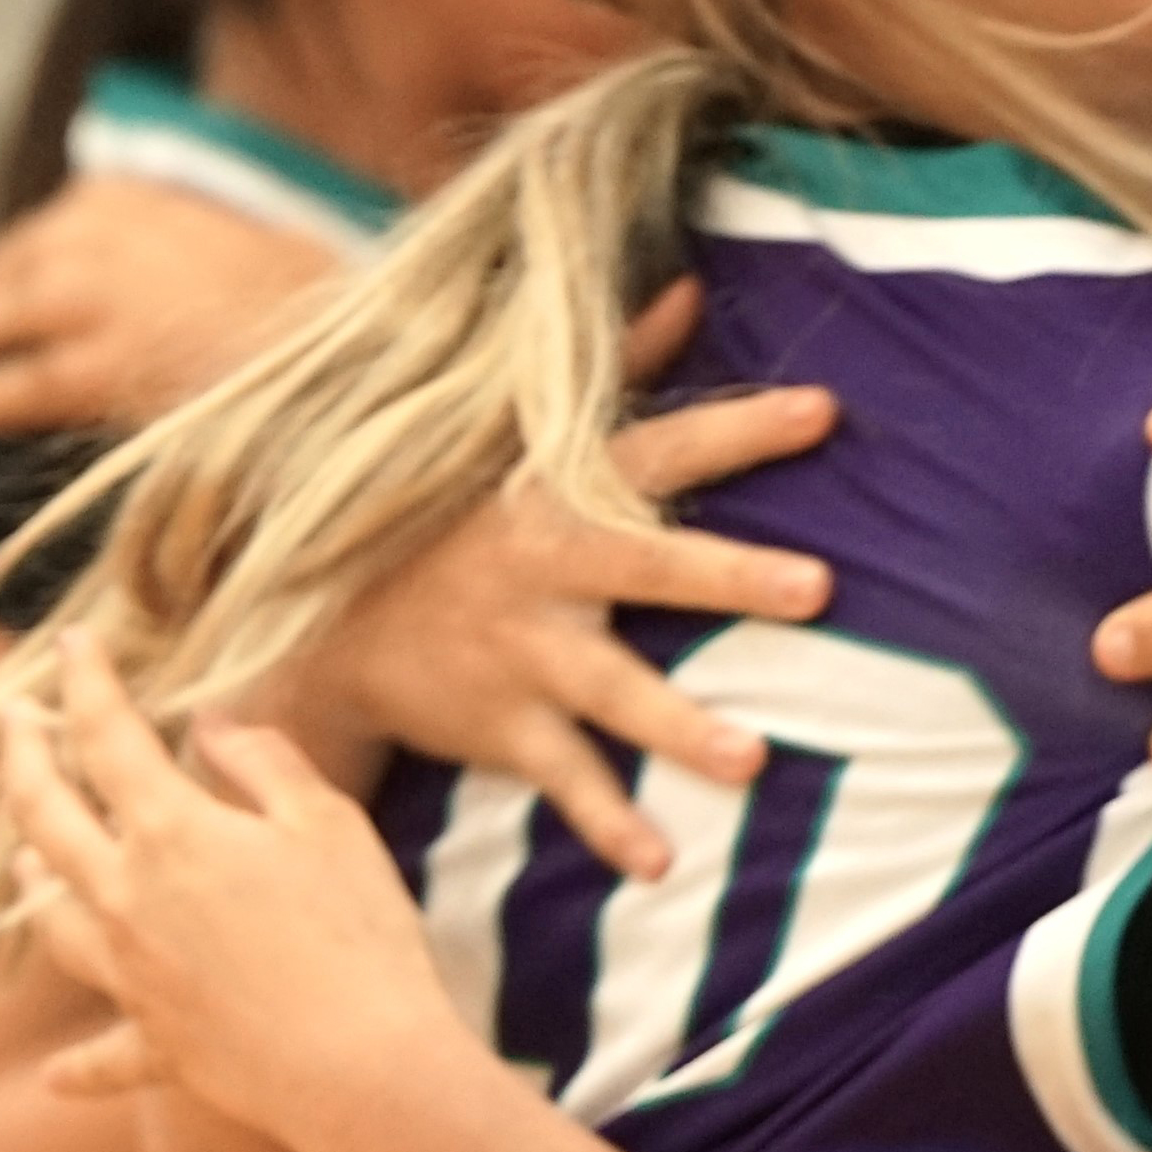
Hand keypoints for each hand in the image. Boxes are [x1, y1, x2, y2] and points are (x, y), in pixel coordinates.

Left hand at [0, 175, 345, 437]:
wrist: (344, 358)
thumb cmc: (328, 311)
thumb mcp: (277, 244)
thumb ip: (218, 238)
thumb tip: (212, 258)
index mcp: (155, 195)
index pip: (72, 215)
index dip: (35, 248)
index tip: (16, 269)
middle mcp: (113, 233)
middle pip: (26, 259)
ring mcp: (102, 297)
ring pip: (10, 315)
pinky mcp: (101, 364)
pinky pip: (26, 381)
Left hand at [0, 629, 481, 1151]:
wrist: (361, 1066)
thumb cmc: (360, 935)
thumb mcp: (329, 825)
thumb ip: (264, 765)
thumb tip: (210, 726)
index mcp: (171, 834)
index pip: (108, 737)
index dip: (86, 682)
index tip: (72, 642)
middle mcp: (126, 901)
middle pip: (47, 818)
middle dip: (25, 757)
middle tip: (12, 719)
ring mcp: (132, 977)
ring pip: (53, 921)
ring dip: (34, 882)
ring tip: (27, 861)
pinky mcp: (157, 1045)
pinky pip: (102, 1055)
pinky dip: (75, 1065)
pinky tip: (54, 1077)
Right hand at [294, 283, 837, 874]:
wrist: (324, 622)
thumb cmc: (455, 514)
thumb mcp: (516, 432)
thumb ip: (617, 364)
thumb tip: (690, 285)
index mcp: (562, 493)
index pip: (668, 448)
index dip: (745, 428)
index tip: (827, 411)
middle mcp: (547, 571)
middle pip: (651, 568)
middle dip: (733, 577)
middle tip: (821, 589)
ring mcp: (523, 654)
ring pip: (613, 695)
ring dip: (679, 730)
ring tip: (750, 763)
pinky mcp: (504, 726)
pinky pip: (565, 782)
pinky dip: (609, 826)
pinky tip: (663, 866)